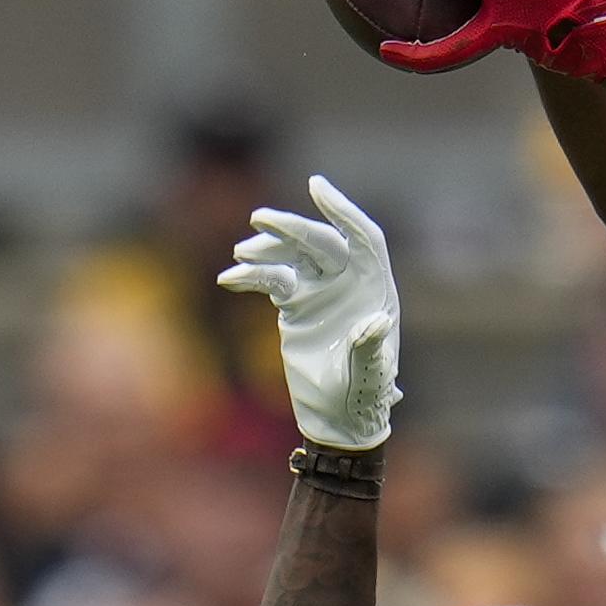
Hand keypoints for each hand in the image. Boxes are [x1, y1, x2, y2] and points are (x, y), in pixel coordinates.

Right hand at [217, 174, 400, 451]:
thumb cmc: (362, 398)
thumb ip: (370, 351)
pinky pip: (271, 279)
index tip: (315, 187)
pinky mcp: (295, 305)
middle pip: (322, 242)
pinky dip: (251, 276)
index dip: (342, 211)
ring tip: (241, 252)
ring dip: (268, 248)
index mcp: (375, 290)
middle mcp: (349, 283)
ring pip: (293, 255)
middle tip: (259, 220)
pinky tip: (229, 279)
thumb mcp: (369, 378)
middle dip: (291, 228)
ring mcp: (320, 291)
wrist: (338, 418)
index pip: (363, 238)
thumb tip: (373, 324)